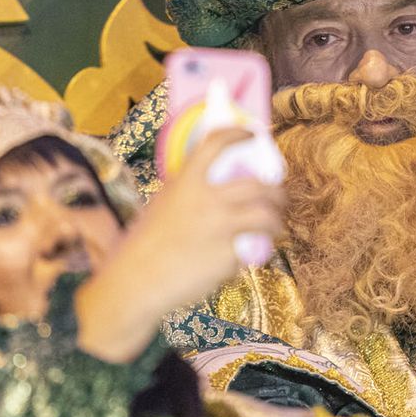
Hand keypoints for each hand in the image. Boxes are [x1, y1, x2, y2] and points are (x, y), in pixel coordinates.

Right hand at [76, 127, 285, 362]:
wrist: (136, 282)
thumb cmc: (143, 245)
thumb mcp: (163, 205)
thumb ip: (189, 192)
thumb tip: (216, 187)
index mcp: (185, 182)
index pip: (217, 143)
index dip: (239, 134)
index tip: (253, 134)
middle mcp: (207, 200)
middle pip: (258, 185)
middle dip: (277, 192)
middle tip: (279, 197)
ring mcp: (220, 228)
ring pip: (266, 217)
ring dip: (276, 221)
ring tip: (276, 226)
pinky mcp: (228, 256)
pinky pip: (249, 250)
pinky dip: (248, 254)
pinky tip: (241, 259)